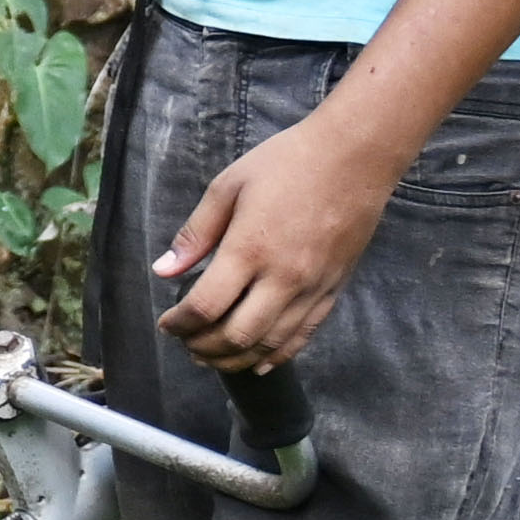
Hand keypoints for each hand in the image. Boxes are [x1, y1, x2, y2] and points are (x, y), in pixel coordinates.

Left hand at [155, 105, 405, 370]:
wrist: (355, 156)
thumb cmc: (287, 163)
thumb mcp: (228, 187)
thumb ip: (195, 234)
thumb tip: (163, 271)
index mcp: (250, 248)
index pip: (206, 306)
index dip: (179, 324)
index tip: (166, 324)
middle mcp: (283, 276)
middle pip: (236, 336)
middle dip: (202, 348)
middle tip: (185, 343)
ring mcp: (312, 287)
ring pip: (270, 345)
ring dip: (236, 359)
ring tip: (212, 357)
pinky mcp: (334, 289)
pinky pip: (304, 335)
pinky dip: (278, 356)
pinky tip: (258, 363)